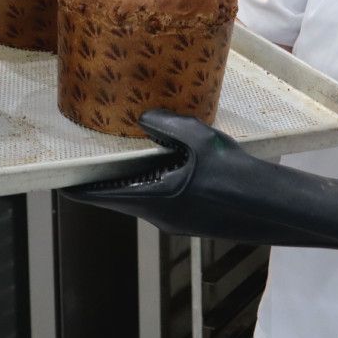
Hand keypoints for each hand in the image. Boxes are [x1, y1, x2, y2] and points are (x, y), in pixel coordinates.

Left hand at [63, 109, 337, 249]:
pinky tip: (173, 155)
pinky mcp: (198, 217)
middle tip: (95, 146)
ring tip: (131, 144)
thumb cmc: (239, 177)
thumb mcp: (200, 140)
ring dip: (136, 173)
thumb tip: (144, 118)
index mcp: (153, 200)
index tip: (58, 172)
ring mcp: (179, 219)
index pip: (100, 195)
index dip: (76, 184)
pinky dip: (160, 176)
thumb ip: (167, 126)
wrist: (279, 207)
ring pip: (146, 193)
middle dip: (107, 172)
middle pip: (120, 193)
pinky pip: (167, 195)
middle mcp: (160, 215)